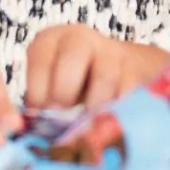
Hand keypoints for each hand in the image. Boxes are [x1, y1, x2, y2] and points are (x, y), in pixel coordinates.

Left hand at [23, 27, 169, 111]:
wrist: (115, 68)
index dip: (40, 92)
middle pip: (72, 60)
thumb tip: (35, 131)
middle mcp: (80, 37)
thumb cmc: (72, 82)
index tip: (43, 112)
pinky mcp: (134, 68)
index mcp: (51, 40)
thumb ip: (41, 102)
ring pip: (104, 77)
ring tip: (88, 120)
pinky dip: (118, 111)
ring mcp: (110, 50)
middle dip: (66, 94)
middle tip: (64, 115)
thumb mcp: (49, 85)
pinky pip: (129, 91)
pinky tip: (109, 121)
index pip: (41, 61)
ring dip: (94, 106)